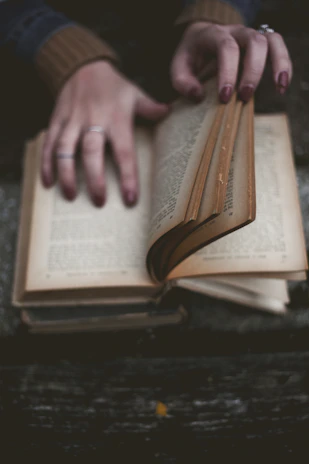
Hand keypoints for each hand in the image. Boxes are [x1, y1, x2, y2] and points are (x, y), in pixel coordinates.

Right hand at [41, 61, 168, 206]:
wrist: (82, 64)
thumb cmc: (112, 86)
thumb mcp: (134, 93)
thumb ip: (150, 107)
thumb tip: (170, 111)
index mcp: (116, 119)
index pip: (124, 152)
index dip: (127, 176)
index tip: (129, 199)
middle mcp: (93, 121)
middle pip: (92, 153)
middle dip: (95, 179)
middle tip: (99, 201)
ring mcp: (72, 121)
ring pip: (65, 150)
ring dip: (66, 174)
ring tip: (70, 196)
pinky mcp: (56, 120)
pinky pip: (49, 143)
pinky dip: (46, 163)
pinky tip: (47, 182)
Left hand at [171, 22, 291, 102]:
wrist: (201, 40)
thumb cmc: (191, 57)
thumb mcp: (179, 68)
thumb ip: (182, 82)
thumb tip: (198, 95)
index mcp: (213, 34)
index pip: (225, 47)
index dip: (228, 72)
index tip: (225, 96)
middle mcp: (235, 32)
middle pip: (253, 42)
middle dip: (252, 71)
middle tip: (245, 97)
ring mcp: (250, 36)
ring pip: (271, 41)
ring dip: (278, 63)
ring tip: (279, 87)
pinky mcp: (261, 44)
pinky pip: (278, 46)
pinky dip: (284, 65)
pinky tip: (281, 86)